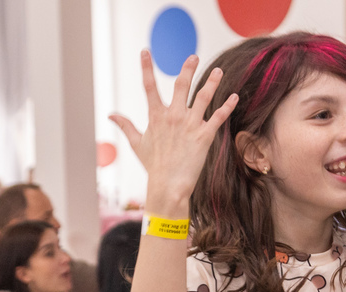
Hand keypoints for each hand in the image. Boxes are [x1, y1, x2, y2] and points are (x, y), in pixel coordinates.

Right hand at [109, 51, 237, 212]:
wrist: (168, 186)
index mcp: (156, 116)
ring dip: (212, 82)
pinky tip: (235, 97)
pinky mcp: (204, 136)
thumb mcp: (137, 143)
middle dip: (188, 69)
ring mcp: (189, 125)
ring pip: (203, 97)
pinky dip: (227, 106)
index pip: (149, 87)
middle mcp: (173, 117)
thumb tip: (110, 115)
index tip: (145, 51)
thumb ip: (125, 126)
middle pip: (181, 86)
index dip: (146, 67)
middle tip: (193, 57)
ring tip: (218, 71)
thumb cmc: (153, 166)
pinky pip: (218, 117)